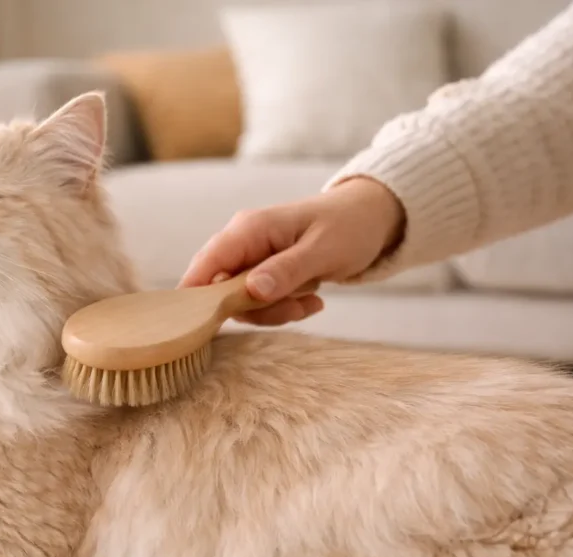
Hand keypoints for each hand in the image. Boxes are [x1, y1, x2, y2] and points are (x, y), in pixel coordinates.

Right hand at [178, 178, 404, 325]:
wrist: (370, 219)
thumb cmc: (349, 226)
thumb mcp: (323, 250)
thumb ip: (287, 270)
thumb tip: (251, 290)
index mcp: (248, 229)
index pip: (205, 266)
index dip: (202, 298)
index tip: (224, 321)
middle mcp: (242, 244)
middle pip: (220, 291)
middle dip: (256, 309)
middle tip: (295, 306)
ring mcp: (251, 260)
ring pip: (241, 303)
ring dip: (276, 311)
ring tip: (311, 300)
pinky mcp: (262, 275)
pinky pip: (260, 304)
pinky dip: (285, 308)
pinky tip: (313, 299)